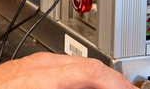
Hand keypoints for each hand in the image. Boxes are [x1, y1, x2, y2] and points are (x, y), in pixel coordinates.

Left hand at [0, 54, 133, 88]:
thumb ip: (71, 86)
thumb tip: (91, 85)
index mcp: (48, 72)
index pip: (93, 70)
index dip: (117, 82)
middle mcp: (45, 63)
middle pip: (90, 66)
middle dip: (111, 82)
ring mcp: (38, 63)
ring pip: (79, 66)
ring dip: (97, 81)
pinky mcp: (32, 68)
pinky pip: (66, 70)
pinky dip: (81, 81)